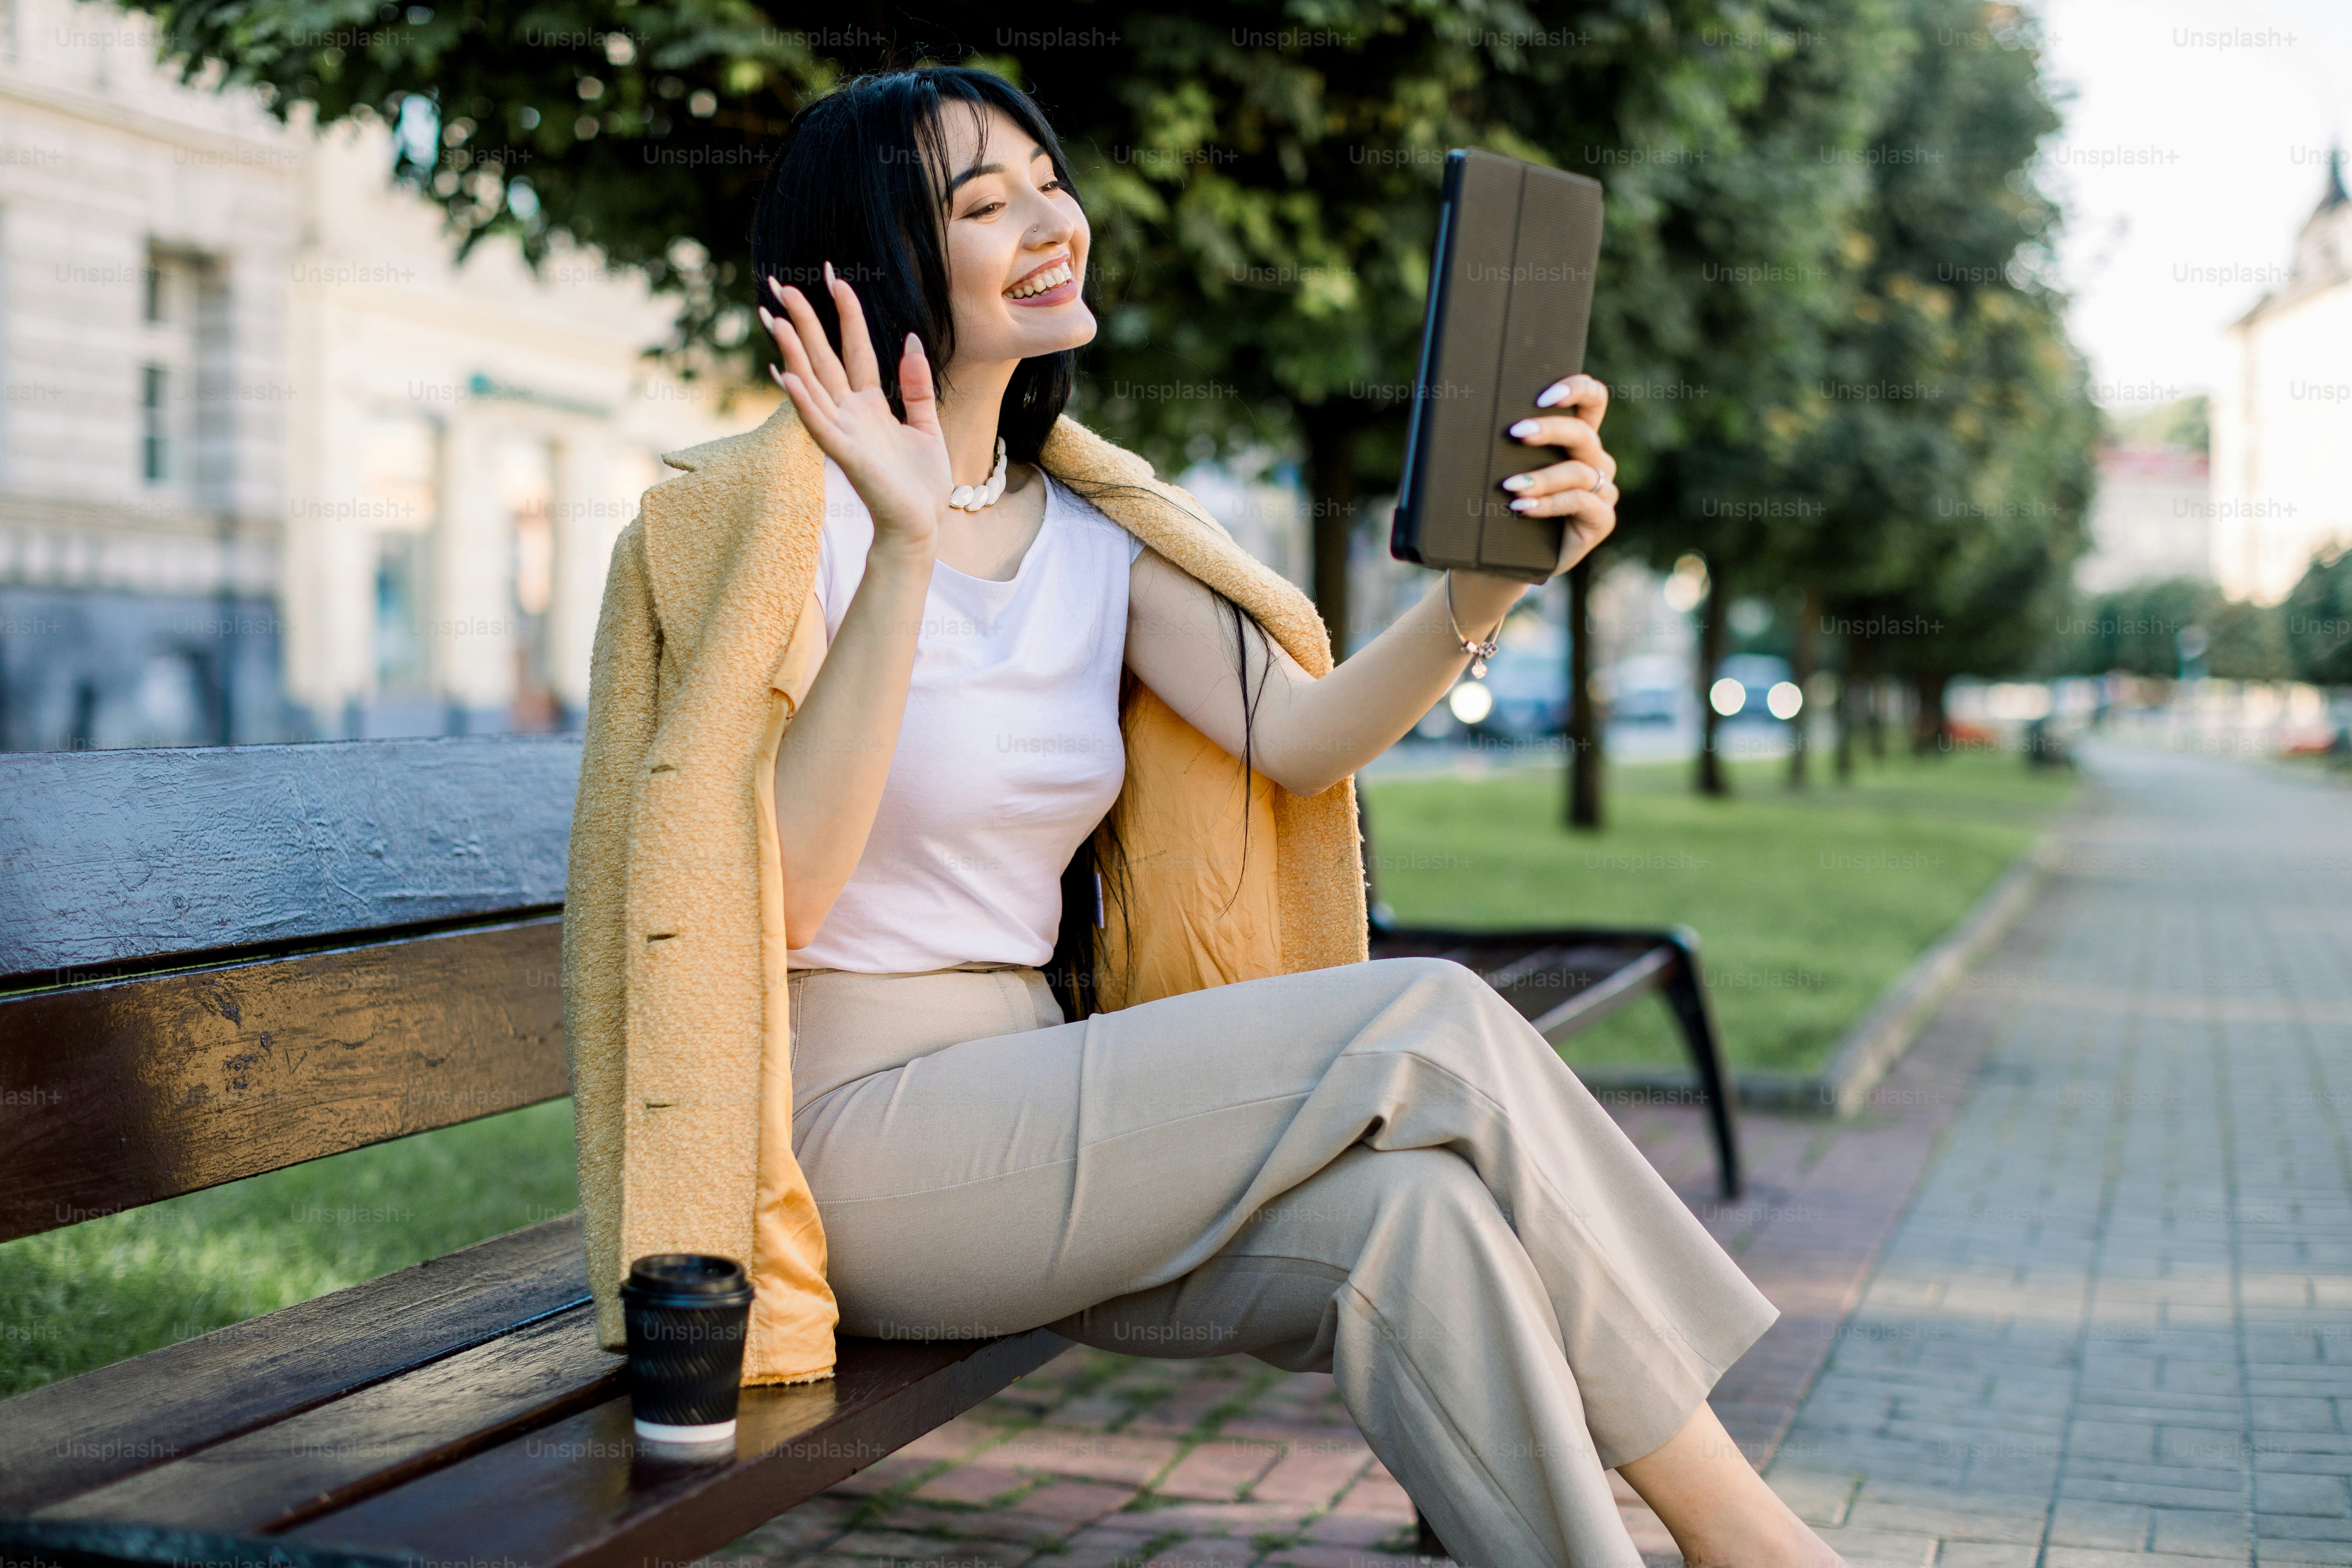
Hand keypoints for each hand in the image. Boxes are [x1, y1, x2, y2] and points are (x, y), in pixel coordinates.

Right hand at [760, 263, 949, 554]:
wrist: (922, 525)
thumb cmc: (921, 484)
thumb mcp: (926, 425)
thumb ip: (915, 385)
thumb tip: (911, 340)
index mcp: (870, 405)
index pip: (854, 349)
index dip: (845, 313)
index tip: (834, 277)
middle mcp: (851, 414)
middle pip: (823, 358)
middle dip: (804, 322)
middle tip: (780, 285)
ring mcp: (845, 434)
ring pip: (813, 385)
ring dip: (794, 353)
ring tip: (776, 319)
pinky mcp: (846, 456)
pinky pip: (820, 425)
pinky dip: (804, 402)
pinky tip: (787, 377)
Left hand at [1498, 373, 1617, 577]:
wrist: (1503, 559)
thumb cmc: (1500, 508)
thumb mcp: (1503, 471)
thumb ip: (1505, 445)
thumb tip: (1472, 417)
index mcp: (1577, 439)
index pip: (1592, 400)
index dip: (1576, 389)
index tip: (1544, 395)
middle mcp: (1595, 461)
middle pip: (1582, 433)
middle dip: (1549, 429)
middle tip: (1516, 433)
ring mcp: (1601, 491)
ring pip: (1578, 471)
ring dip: (1542, 477)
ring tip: (1510, 487)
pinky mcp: (1601, 520)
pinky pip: (1580, 503)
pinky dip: (1549, 504)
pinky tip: (1523, 508)